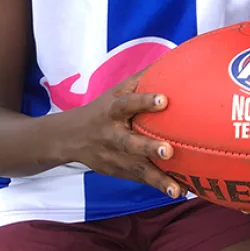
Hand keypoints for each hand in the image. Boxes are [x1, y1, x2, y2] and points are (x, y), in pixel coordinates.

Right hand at [66, 72, 183, 198]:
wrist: (69, 138)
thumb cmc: (105, 108)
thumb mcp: (117, 91)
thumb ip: (143, 79)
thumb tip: (176, 59)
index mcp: (112, 110)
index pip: (128, 103)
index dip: (145, 101)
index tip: (164, 100)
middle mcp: (112, 135)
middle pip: (129, 143)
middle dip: (148, 147)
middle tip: (169, 151)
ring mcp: (114, 157)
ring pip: (136, 168)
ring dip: (157, 179)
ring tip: (177, 189)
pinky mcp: (118, 172)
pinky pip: (140, 180)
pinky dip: (158, 186)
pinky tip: (179, 192)